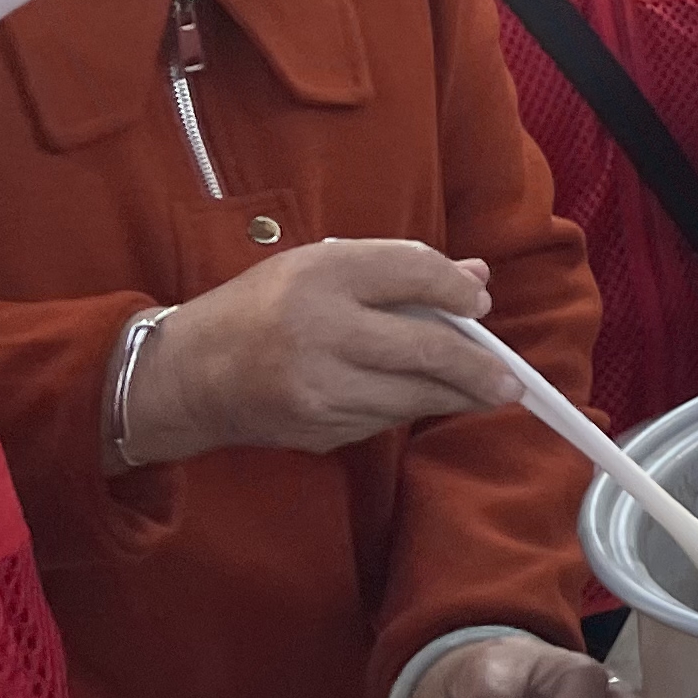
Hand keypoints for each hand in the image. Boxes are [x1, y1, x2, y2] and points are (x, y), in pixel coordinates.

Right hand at [120, 245, 503, 465]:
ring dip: (455, 395)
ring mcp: (319, 386)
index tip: (479, 305)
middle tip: (512, 381)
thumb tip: (475, 281)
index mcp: (321, 275)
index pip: (413, 273)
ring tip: (485, 392)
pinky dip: (407, 408)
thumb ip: (399, 270)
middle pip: (426, 348)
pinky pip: (384, 419)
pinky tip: (416, 399)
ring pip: (413, 395)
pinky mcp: (317, 428)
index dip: (458, 289)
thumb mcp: (320, 268)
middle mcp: (320, 329)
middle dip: (479, 368)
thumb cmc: (259, 310)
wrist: (185, 376)